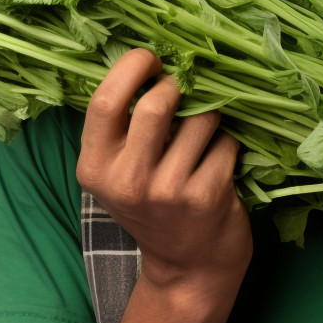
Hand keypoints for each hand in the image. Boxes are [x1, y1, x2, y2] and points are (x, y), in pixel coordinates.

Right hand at [76, 48, 252, 291]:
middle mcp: (126, 181)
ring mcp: (167, 191)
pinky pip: (226, 143)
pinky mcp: (205, 198)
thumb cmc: (155, 203)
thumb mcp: (120, 169)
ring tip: (202, 140)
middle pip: (157, 103)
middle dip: (180, 88)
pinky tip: (217, 164)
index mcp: (95, 167)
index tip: (152, 60)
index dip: (132, 67)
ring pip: (201, 119)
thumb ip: (124, 124)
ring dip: (209, 119)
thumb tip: (150, 56)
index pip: (105, 100)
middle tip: (186, 93)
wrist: (188, 266)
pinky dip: (228, 145)